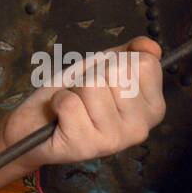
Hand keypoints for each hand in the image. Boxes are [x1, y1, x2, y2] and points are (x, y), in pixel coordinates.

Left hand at [2, 36, 165, 168]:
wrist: (38, 123)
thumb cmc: (75, 94)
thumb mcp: (104, 67)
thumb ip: (130, 53)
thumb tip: (153, 46)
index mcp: (153, 108)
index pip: (145, 63)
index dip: (116, 62)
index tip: (105, 79)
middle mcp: (141, 127)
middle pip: (117, 72)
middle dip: (93, 75)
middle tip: (85, 94)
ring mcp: (115, 140)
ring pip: (93, 85)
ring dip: (75, 89)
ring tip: (75, 105)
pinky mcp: (87, 146)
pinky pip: (70, 102)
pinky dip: (59, 102)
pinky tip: (62, 116)